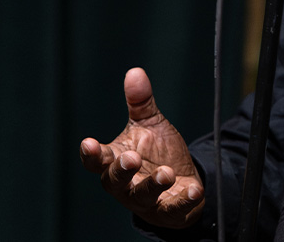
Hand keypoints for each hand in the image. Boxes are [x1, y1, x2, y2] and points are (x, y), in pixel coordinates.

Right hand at [79, 67, 204, 228]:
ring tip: (166, 173)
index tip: (89, 143)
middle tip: (131, 158)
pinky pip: (174, 209)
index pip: (98, 159)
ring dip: (153, 185)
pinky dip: (183, 201)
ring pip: (143, 196)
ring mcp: (146, 199)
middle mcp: (126, 184)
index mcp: (116, 160)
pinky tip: (194, 191)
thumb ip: (140, 102)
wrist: (181, 179)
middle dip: (122, 170)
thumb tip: (135, 72)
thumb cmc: (157, 152)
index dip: (92, 153)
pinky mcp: (168, 211)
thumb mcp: (149, 124)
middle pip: (115, 181)